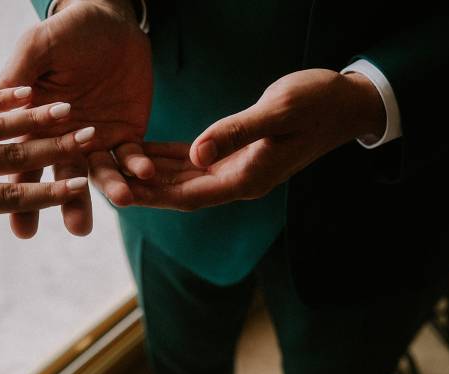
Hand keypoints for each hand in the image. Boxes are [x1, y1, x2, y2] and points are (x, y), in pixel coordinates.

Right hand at [0, 0, 152, 236]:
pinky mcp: (126, 136)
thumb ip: (15, 80)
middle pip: (62, 180)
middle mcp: (62, 143)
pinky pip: (132, 156)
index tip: (23, 230)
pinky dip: (138, 165)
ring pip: (100, 175)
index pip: (23, 166)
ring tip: (122, 201)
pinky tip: (144, 172)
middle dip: (70, 205)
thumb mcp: (37, 51)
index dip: (23, 197)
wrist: (110, 22)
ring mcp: (95, 143)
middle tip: (78, 228)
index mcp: (33, 128)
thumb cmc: (66, 33)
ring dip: (111, 190)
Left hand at [92, 69, 385, 209]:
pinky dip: (168, 158)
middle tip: (103, 185)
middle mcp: (237, 180)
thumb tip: (197, 155)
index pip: (188, 195)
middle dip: (142, 189)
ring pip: (182, 178)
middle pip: (178, 192)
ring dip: (150, 175)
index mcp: (246, 178)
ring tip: (113, 170)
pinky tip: (143, 151)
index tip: (118, 194)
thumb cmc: (315, 104)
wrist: (345, 102)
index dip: (151, 195)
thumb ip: (235, 134)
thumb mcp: (276, 113)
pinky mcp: (236, 154)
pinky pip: (195, 161)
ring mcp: (237, 169)